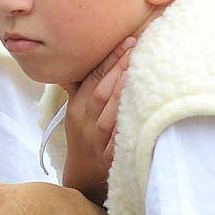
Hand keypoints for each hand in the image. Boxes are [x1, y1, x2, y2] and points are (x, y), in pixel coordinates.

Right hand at [62, 36, 134, 204]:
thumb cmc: (83, 136)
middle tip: (136, 47)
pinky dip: (127, 122)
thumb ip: (79, 86)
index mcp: (76, 108)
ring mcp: (96, 139)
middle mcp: (84, 121)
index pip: (92, 78)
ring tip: (137, 70)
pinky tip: (139, 108)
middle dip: (118, 68)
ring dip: (123, 90)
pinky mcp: (108, 156)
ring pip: (108, 112)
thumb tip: (78, 56)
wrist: (83, 173)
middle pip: (100, 91)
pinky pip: (118, 138)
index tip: (126, 41)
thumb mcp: (76, 111)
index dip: (109, 59)